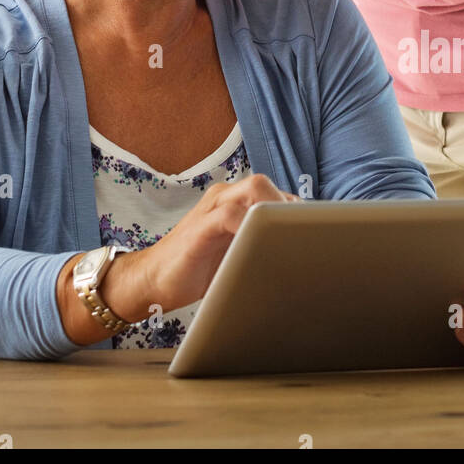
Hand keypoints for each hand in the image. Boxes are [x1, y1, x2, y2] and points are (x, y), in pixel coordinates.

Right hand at [133, 174, 299, 315]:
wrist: (154, 280)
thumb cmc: (199, 269)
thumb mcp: (235, 253)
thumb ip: (259, 243)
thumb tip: (302, 255)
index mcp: (234, 202)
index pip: (272, 193)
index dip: (294, 211)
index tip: (310, 236)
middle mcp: (223, 198)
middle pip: (264, 184)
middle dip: (287, 208)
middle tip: (301, 238)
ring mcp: (210, 209)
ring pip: (253, 189)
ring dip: (275, 210)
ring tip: (288, 237)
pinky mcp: (199, 228)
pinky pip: (229, 214)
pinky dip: (249, 224)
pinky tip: (259, 243)